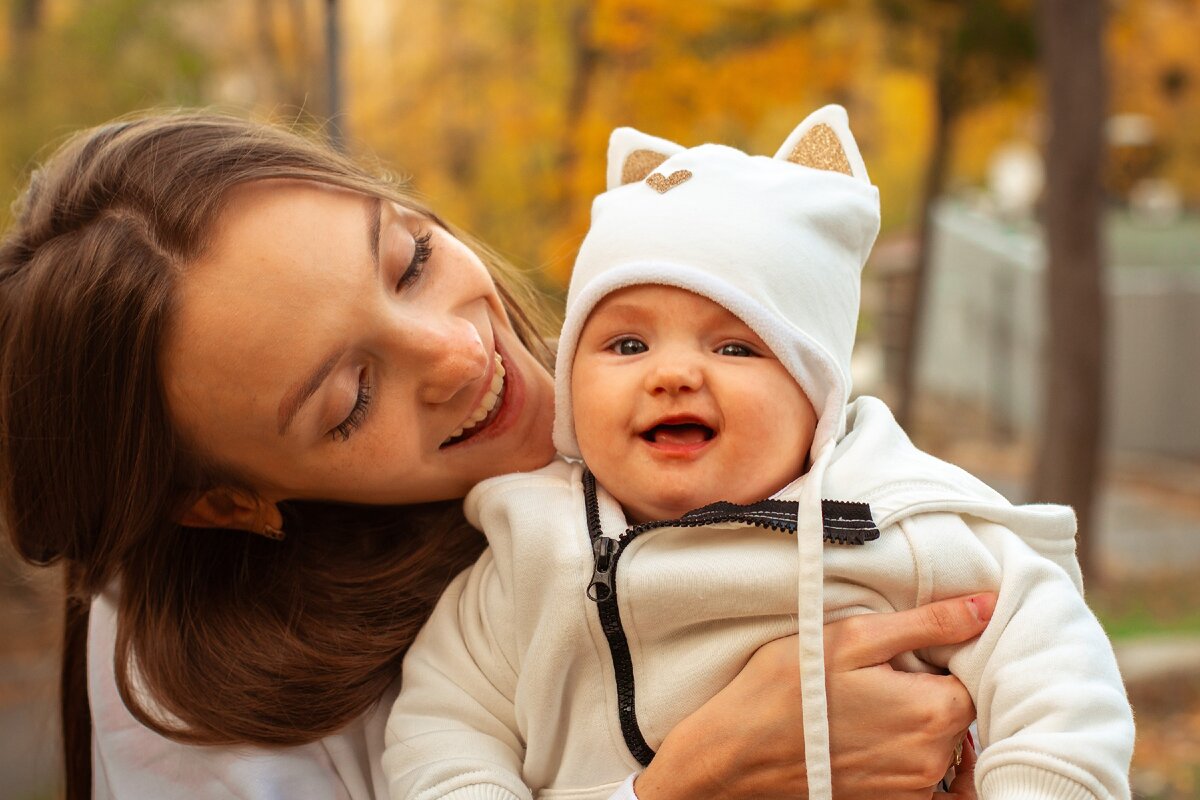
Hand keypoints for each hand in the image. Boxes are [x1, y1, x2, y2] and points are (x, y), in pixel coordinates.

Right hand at [634, 594, 993, 799]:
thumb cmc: (785, 690)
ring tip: (864, 705)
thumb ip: (927, 624)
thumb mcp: (853, 639)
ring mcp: (912, 791)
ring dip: (913, 721)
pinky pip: (917, 776)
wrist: (735, 754)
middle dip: (928, 688)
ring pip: (938, 744)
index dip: (943, 656)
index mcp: (934, 712)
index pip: (974, 675)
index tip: (906, 650)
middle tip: (879, 673)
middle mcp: (933, 761)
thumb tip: (987, 607)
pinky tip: (863, 737)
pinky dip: (900, 754)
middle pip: (958, 711)